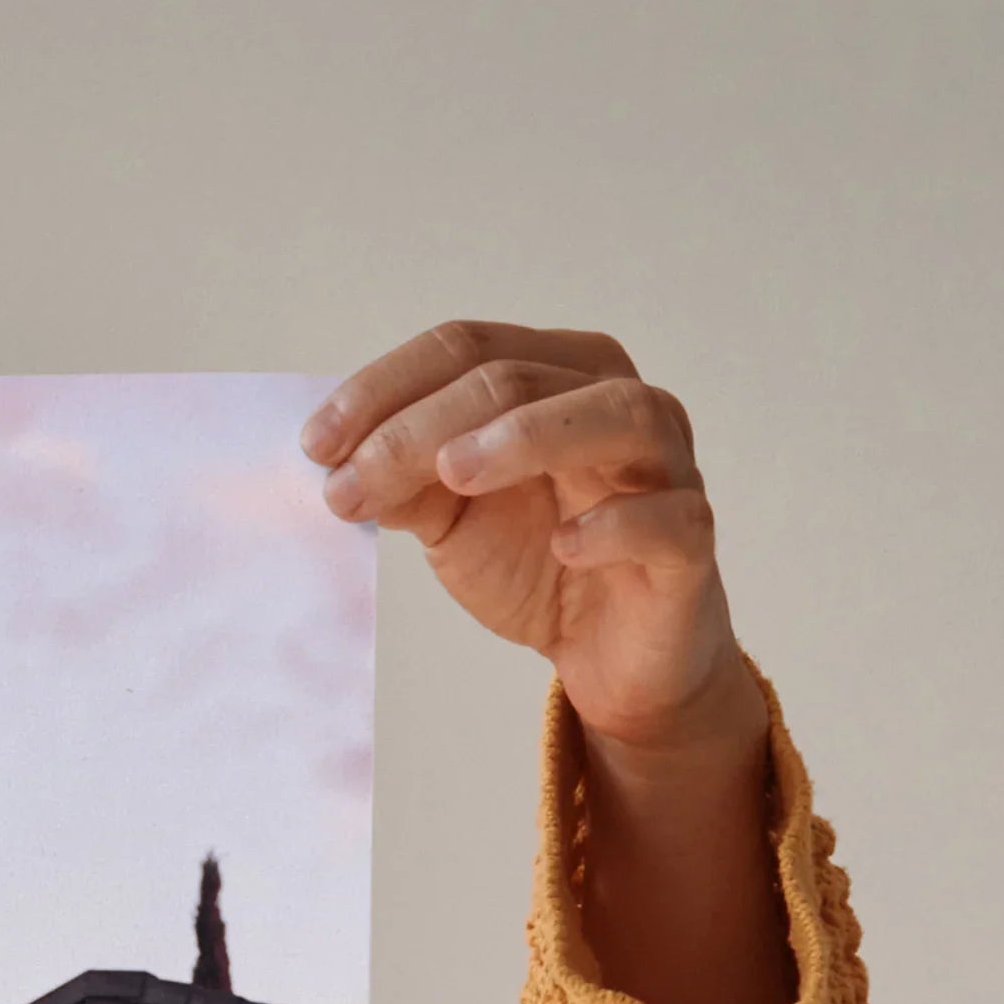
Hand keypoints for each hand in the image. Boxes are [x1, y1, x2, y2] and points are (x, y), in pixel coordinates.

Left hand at [306, 321, 790, 1003]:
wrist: (610, 654)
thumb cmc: (538, 562)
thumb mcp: (452, 519)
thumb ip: (405, 481)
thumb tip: (335, 461)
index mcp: (557, 376)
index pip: (467, 348)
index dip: (385, 388)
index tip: (314, 445)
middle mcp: (618, 402)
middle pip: (519, 378)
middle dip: (421, 427)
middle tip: (349, 482)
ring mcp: (666, 467)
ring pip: (613, 416)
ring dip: (527, 436)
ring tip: (453, 473)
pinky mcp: (690, 543)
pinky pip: (668, 518)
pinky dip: (616, 524)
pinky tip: (565, 544)